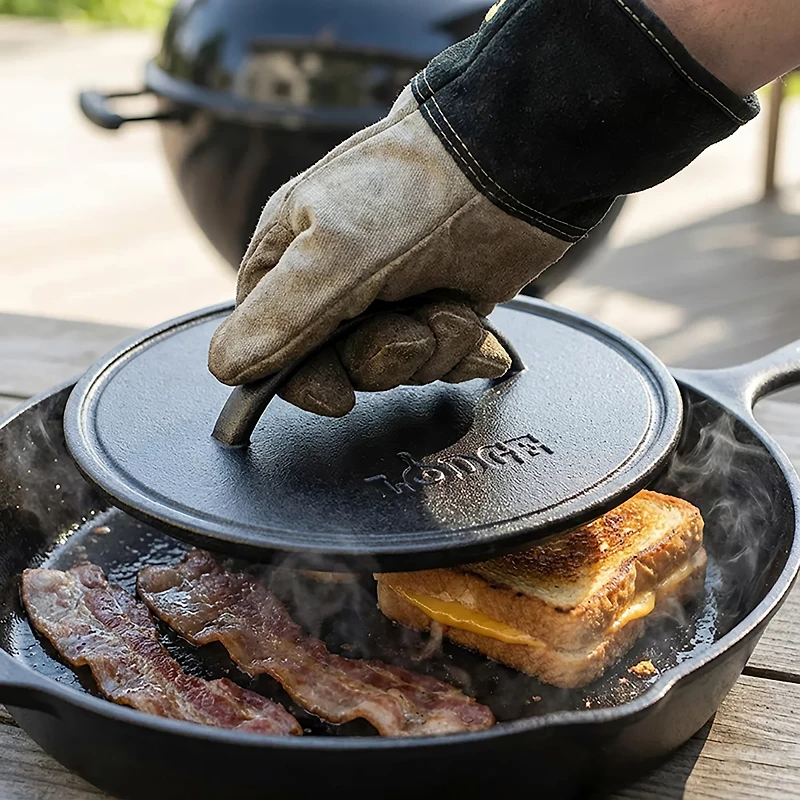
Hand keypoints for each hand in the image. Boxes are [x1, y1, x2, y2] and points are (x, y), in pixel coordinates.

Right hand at [208, 86, 568, 415]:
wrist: (514, 167)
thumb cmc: (416, 192)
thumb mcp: (336, 254)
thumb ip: (280, 316)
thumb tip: (224, 366)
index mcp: (292, 256)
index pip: (271, 344)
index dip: (303, 377)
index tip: (337, 393)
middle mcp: (337, 279)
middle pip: (338, 364)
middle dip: (382, 358)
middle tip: (409, 330)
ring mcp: (392, 294)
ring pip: (394, 365)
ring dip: (429, 346)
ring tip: (447, 305)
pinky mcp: (439, 304)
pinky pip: (438, 357)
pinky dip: (460, 347)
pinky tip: (471, 318)